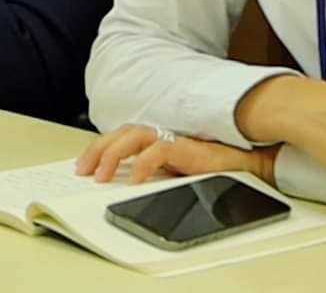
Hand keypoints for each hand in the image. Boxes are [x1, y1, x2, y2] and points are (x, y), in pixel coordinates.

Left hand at [76, 124, 277, 184]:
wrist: (245, 164)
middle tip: (82, 171)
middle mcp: (159, 135)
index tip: (80, 168)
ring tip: (101, 176)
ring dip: (113, 155)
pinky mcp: (186, 146)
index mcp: (153, 139)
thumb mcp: (171, 175)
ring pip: (133, 137)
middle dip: (97, 151)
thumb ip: (151, 176)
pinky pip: (159, 151)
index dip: (97, 150)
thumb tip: (123, 190)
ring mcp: (172, 138)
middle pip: (119, 134)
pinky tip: (134, 180)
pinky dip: (143, 164)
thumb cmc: (209, 168)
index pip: (117, 139)